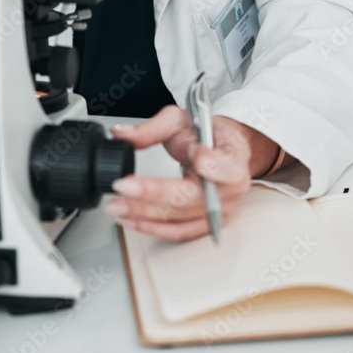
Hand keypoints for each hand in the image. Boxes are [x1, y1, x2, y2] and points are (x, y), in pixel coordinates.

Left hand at [107, 106, 277, 240]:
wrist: (222, 149)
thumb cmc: (207, 134)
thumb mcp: (182, 121)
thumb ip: (152, 128)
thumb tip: (121, 134)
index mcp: (234, 157)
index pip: (227, 167)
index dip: (208, 162)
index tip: (191, 150)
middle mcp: (230, 189)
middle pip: (192, 198)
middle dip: (153, 194)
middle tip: (124, 187)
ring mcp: (218, 211)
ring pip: (180, 219)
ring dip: (146, 215)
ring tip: (118, 207)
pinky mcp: (205, 223)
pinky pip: (178, 232)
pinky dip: (152, 228)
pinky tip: (131, 219)